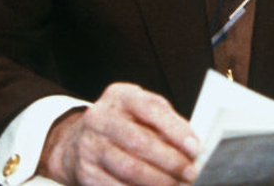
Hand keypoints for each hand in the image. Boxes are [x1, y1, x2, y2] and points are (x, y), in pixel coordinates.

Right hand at [39, 82, 200, 185]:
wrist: (78, 141)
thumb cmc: (123, 124)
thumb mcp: (142, 110)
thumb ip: (167, 121)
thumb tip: (193, 146)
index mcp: (119, 97)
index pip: (150, 109)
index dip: (174, 129)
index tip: (195, 148)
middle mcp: (100, 118)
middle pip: (138, 141)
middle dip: (170, 160)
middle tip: (190, 173)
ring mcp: (89, 146)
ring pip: (128, 168)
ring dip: (158, 181)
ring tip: (177, 185)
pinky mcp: (86, 173)